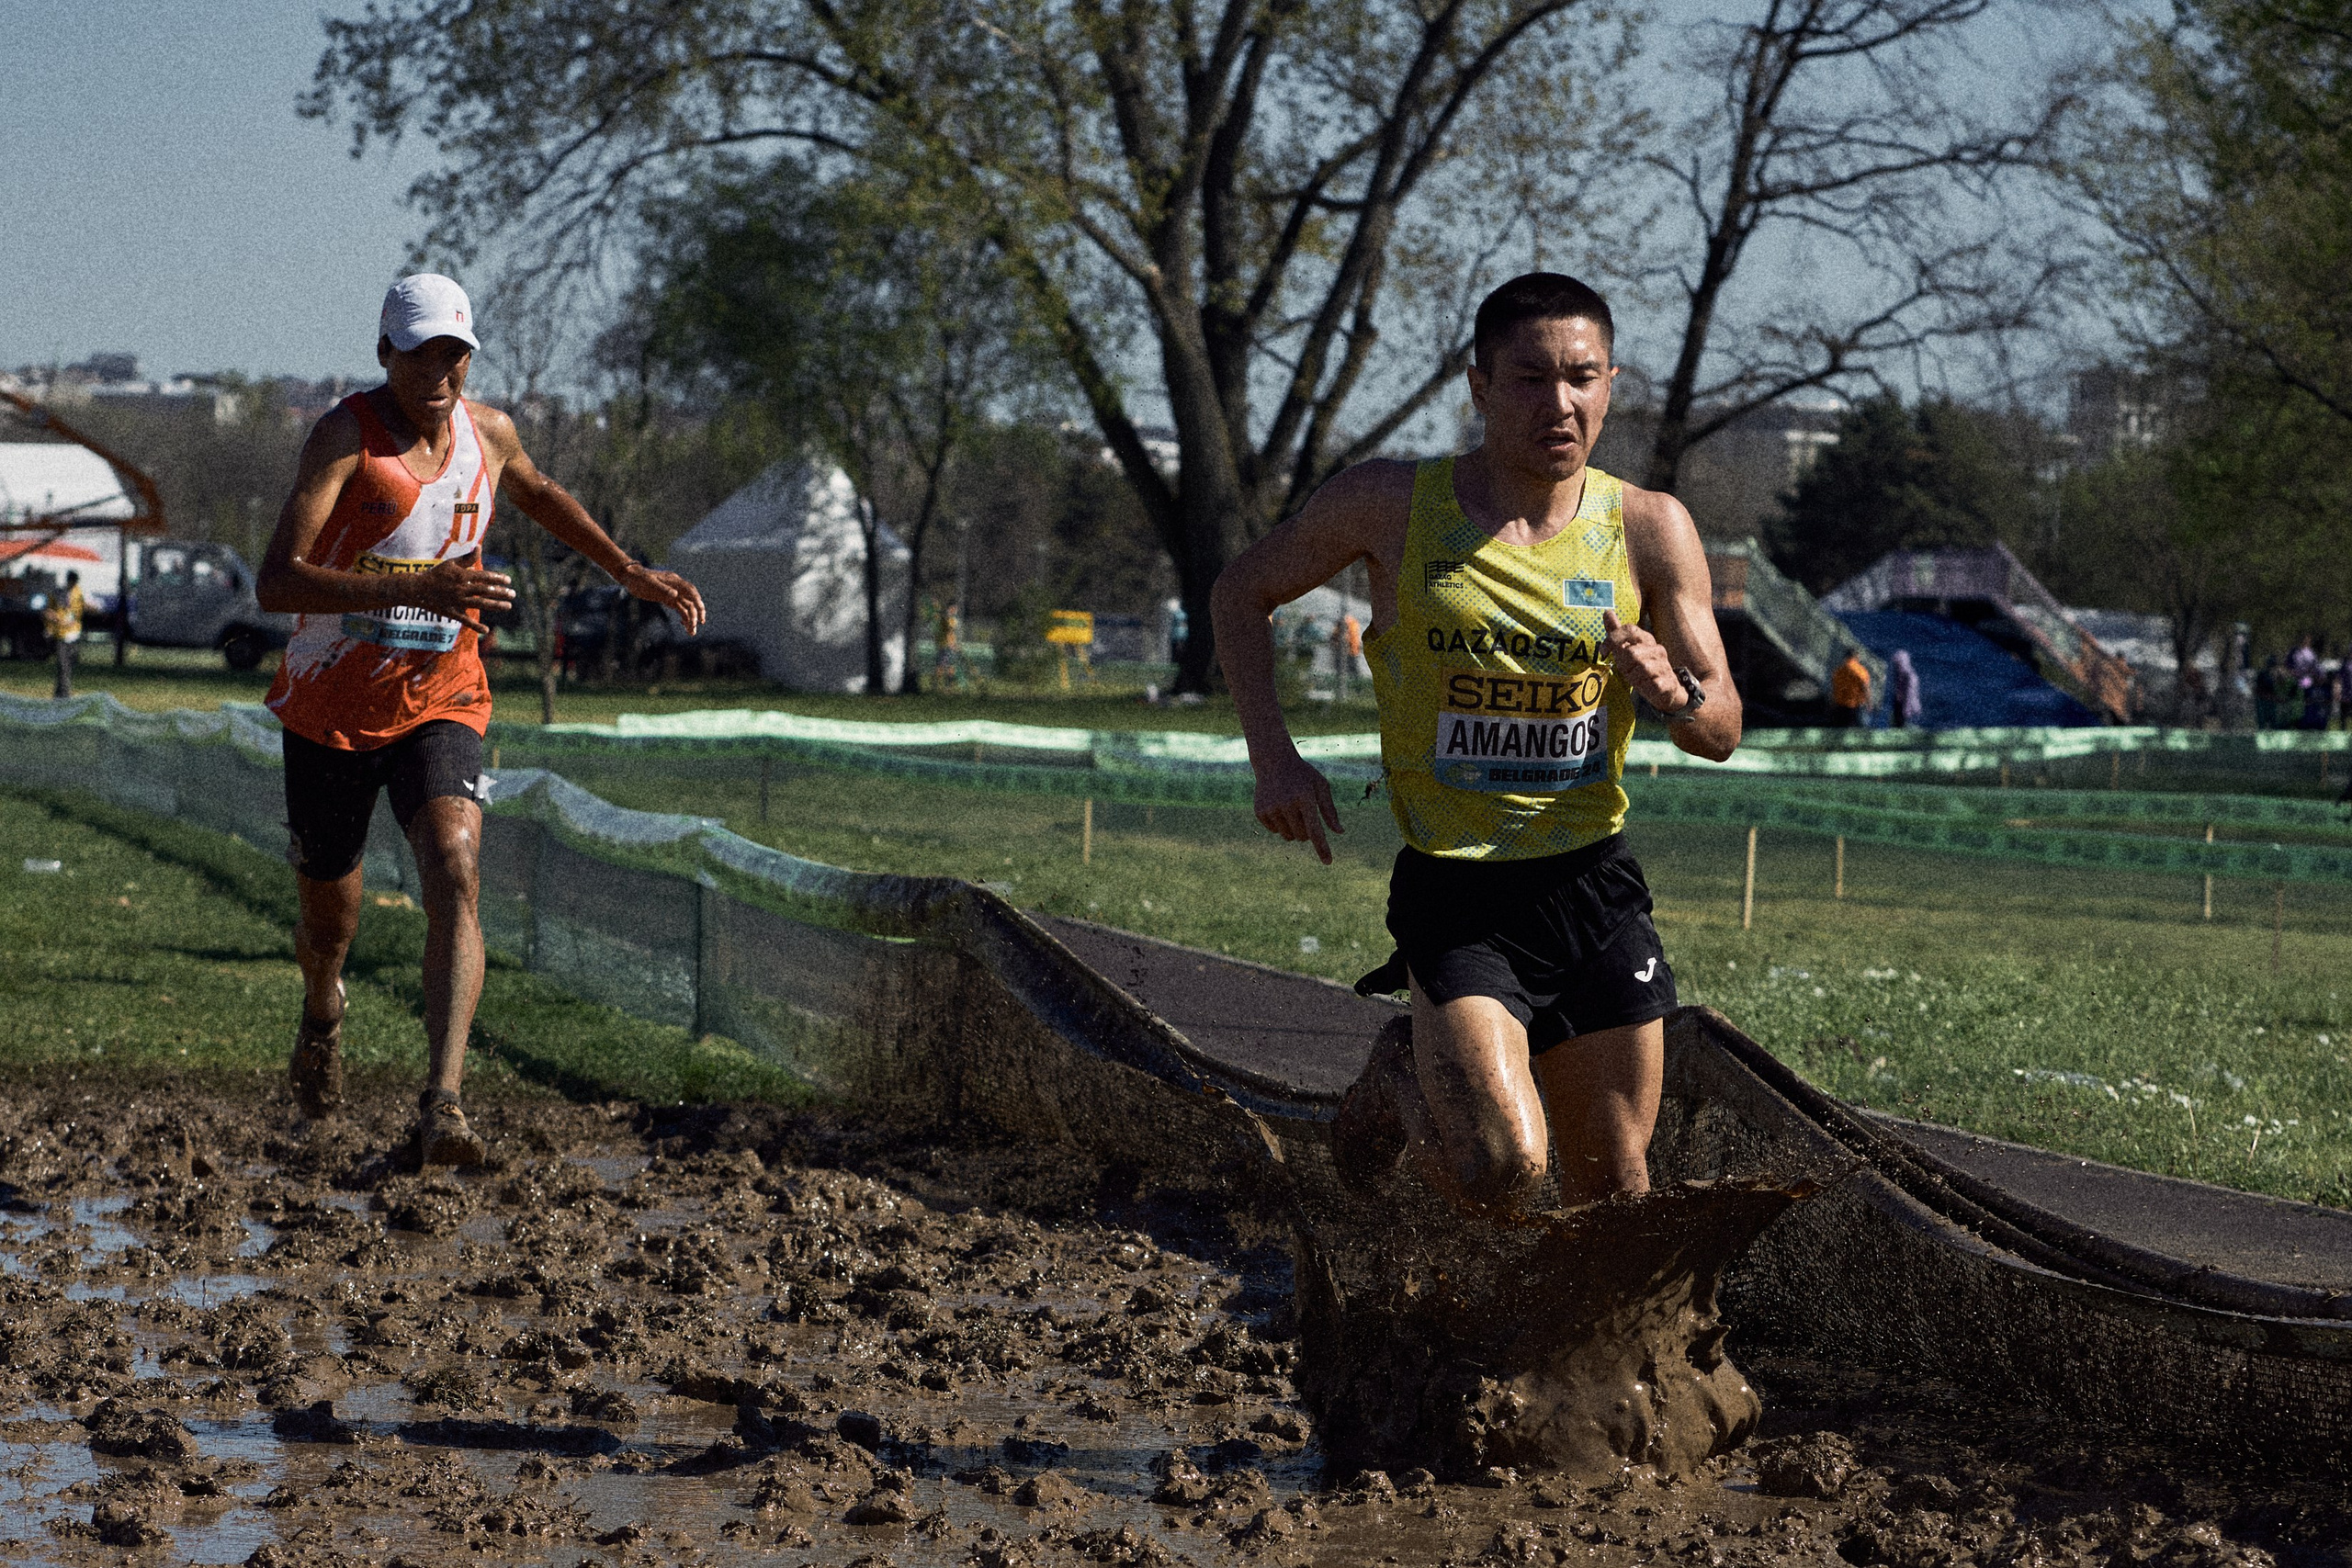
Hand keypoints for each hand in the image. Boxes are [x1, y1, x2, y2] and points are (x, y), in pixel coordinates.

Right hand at [407, 558, 514, 635]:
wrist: (418, 589)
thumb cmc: (437, 574)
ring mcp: (457, 601)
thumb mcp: (451, 564)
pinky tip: (487, 630)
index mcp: (462, 576)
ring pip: (480, 604)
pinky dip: (476, 626)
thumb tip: (479, 547)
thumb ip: (467, 558)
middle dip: (501, 592)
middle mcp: (462, 589)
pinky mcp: (452, 613)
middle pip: (485, 590)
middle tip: (513, 594)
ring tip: (508, 606)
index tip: (509, 580)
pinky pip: (465, 621)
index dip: (498, 578)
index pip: (484, 576)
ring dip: (495, 606)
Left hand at [621, 563, 706, 635]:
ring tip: (692, 632)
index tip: (699, 611)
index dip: (697, 600)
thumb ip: (663, 589)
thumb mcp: (650, 584)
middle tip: (700, 623)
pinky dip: (684, 617)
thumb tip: (675, 594)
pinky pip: (680, 609)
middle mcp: (676, 587)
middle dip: (698, 611)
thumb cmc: (639, 579)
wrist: (631, 577)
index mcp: (674, 580)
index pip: (690, 590)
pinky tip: (684, 625)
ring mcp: (673, 593)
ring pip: (686, 606)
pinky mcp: (668, 599)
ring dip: (691, 618)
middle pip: (692, 599)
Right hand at [1253, 749, 1342, 863]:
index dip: (1322, 848)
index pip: (1315, 830)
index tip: (1328, 862)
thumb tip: (1340, 832)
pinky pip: (1275, 831)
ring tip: (1292, 810)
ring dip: (1294, 830)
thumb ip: (1330, 810)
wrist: (1273, 761)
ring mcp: (1271, 808)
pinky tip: (1279, 807)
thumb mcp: (1320, 786)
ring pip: (1288, 836)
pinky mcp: (1260, 812)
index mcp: (1305, 798)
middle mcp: (1286, 804)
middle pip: (1302, 837)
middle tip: (1305, 814)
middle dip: (1307, 832)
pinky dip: (1280, 824)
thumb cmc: (1303, 775)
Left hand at [1601, 609, 1685, 712]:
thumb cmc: (1642, 667)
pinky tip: (1647, 686)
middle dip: (1623, 665)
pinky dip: (1646, 686)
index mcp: (1646, 639)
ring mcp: (1664, 665)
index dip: (1613, 639)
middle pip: (1631, 652)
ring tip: (1637, 679)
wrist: (1666, 688)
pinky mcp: (1668, 682)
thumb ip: (1617, 632)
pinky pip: (1653, 683)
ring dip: (1633, 677)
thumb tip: (1607, 612)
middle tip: (1627, 671)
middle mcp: (1657, 650)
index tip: (1603, 652)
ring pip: (1641, 668)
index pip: (1629, 630)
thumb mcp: (1627, 650)